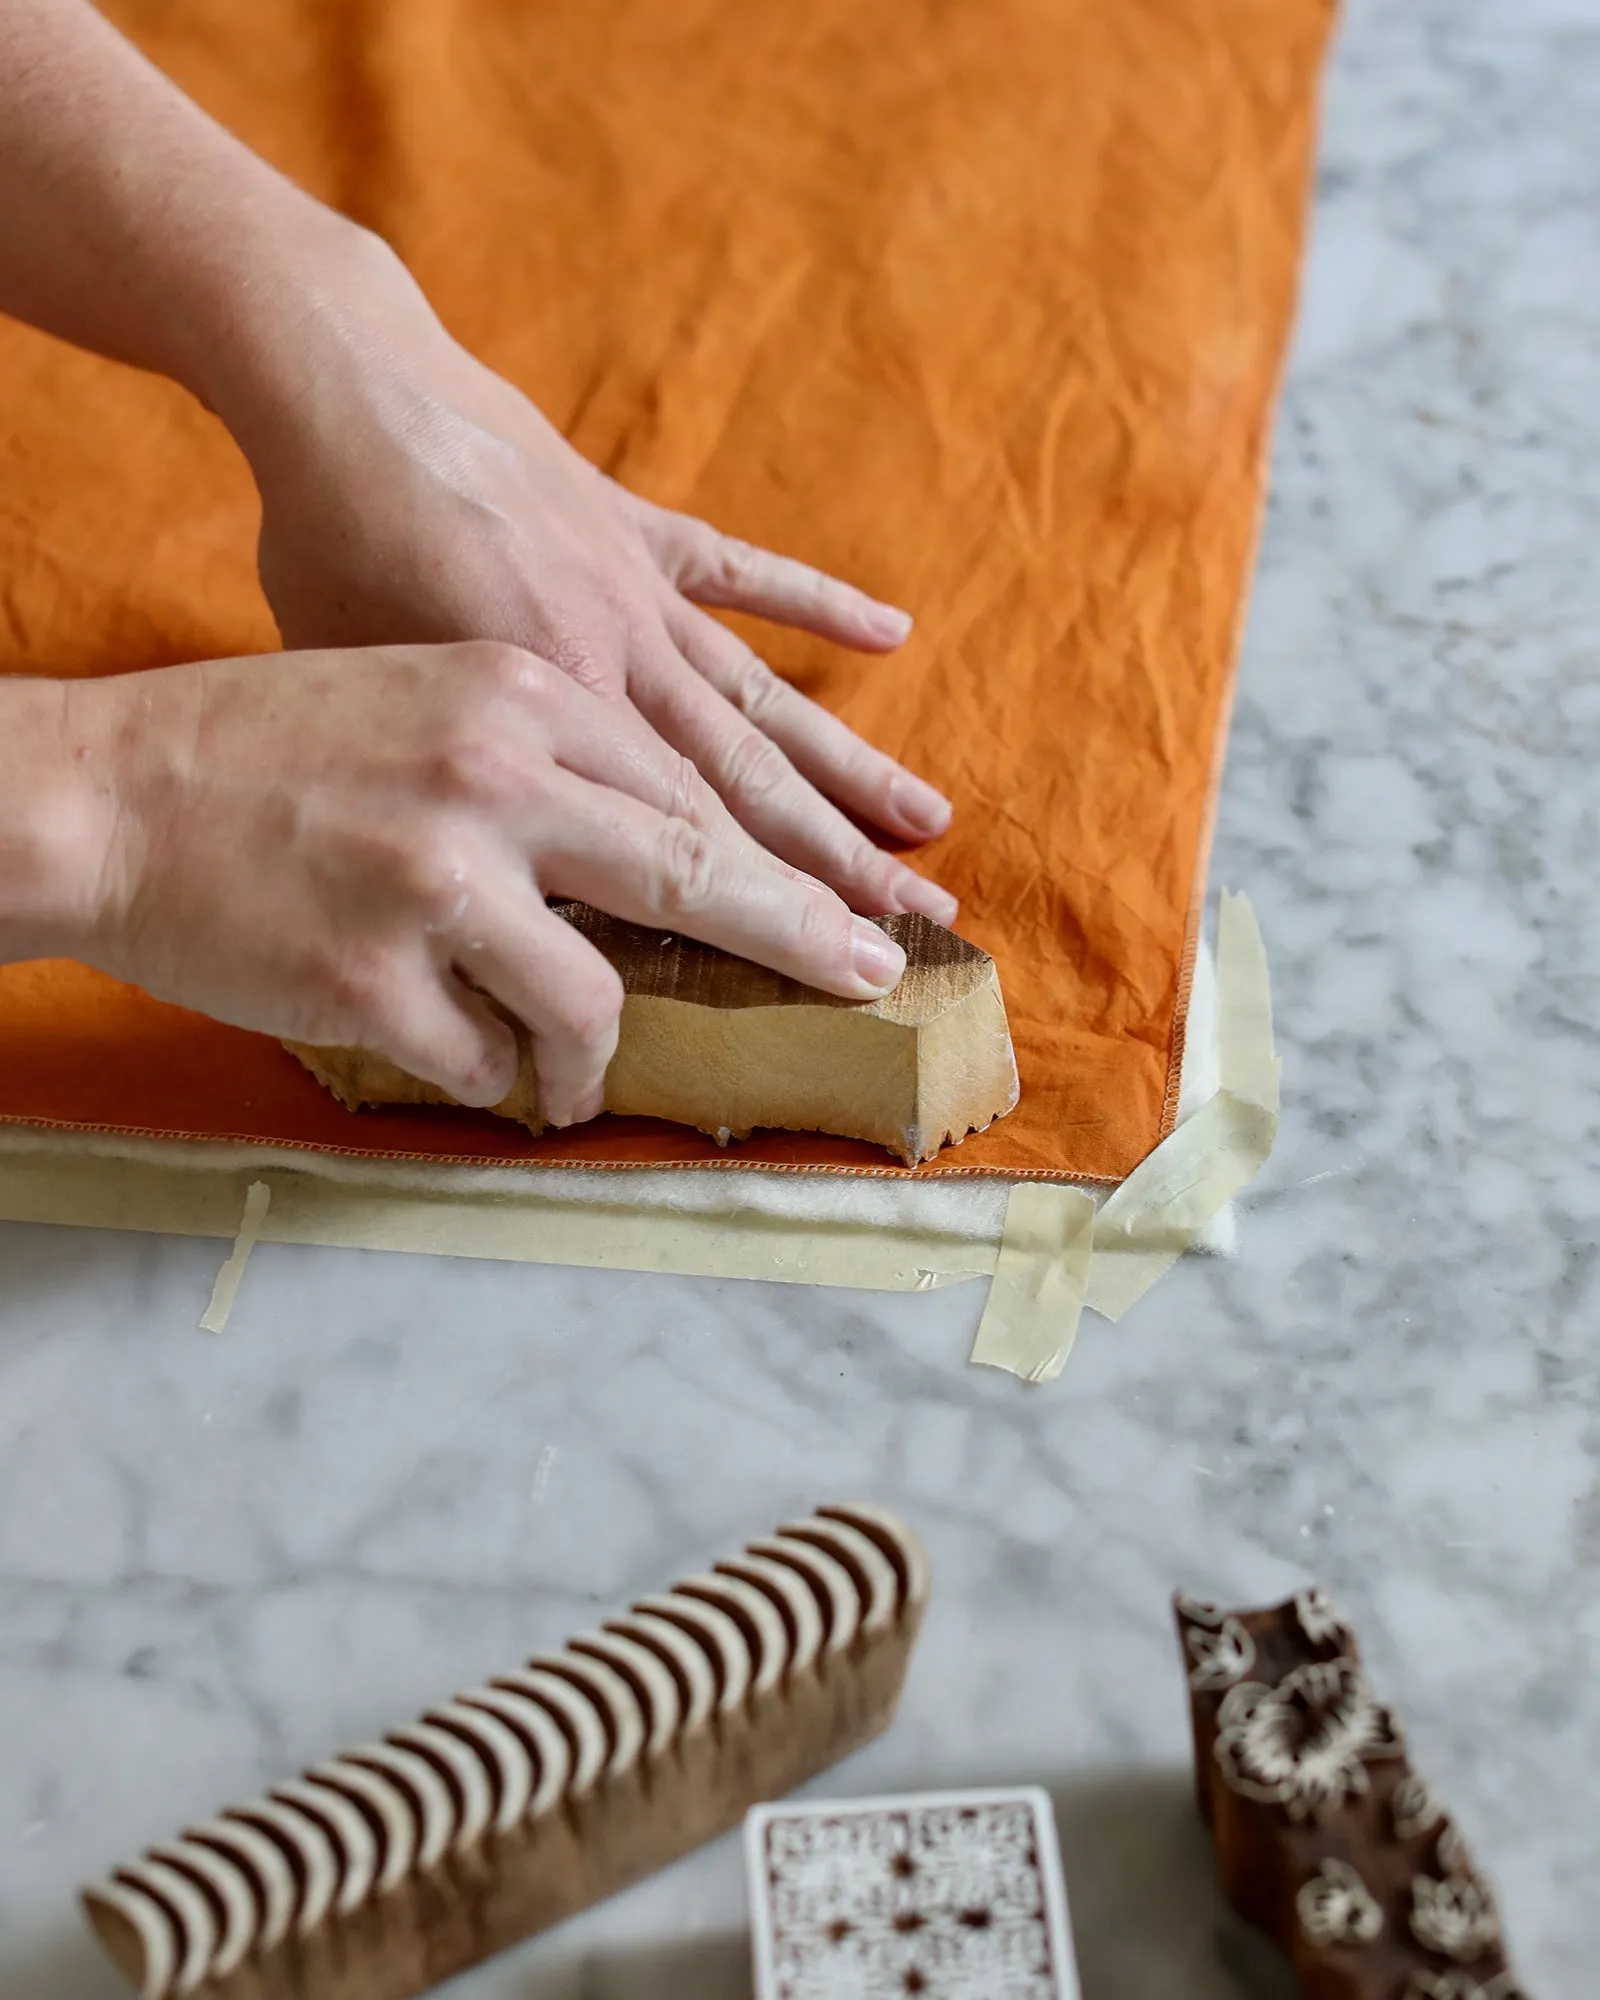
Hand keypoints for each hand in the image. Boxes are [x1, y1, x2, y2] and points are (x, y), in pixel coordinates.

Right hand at [56, 644, 909, 1123]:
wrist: (107, 793)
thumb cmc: (263, 746)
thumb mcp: (424, 696)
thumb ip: (546, 757)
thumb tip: (654, 854)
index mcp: (514, 694)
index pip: (686, 790)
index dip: (782, 861)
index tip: (852, 910)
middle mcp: (491, 776)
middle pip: (694, 871)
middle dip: (802, 936)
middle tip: (873, 979)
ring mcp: (434, 881)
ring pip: (592, 998)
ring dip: (596, 1059)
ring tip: (576, 1081)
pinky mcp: (374, 978)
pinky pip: (486, 1059)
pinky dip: (492, 1076)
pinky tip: (466, 1064)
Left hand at [231, 243, 957, 924]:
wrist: (351, 394)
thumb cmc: (331, 550)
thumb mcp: (383, 696)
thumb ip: (468, 785)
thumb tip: (517, 887)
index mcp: (564, 712)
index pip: (687, 833)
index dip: (773, 906)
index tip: (845, 959)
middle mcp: (627, 658)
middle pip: (755, 779)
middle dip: (841, 859)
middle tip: (920, 915)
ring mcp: (642, 591)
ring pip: (766, 696)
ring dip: (850, 762)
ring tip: (930, 818)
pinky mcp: (637, 529)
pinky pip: (742, 572)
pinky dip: (815, 603)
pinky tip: (890, 635)